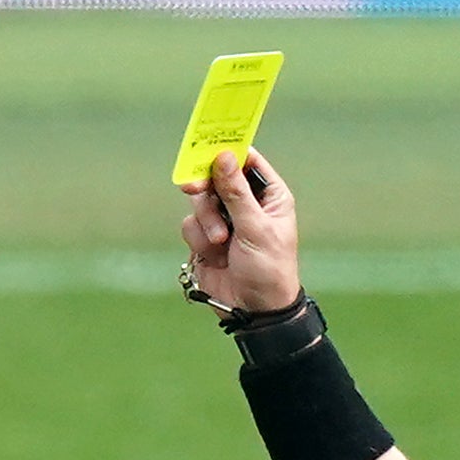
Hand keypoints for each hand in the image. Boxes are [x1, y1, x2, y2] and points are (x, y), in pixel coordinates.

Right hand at [182, 150, 301, 313]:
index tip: (209, 148)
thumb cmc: (268, 269)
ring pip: (200, 203)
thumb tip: (224, 156)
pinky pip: (190, 226)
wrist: (253, 311)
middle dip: (206, 190)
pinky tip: (213, 256)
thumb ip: (236, 192)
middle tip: (192, 189)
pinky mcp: (205, 240)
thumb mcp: (255, 227)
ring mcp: (224, 222)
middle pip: (216, 178)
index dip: (228, 153)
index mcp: (269, 195)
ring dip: (205, 223)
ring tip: (219, 243)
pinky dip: (198, 241)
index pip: (247, 162)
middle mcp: (246, 204)